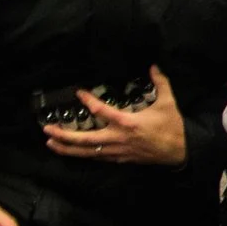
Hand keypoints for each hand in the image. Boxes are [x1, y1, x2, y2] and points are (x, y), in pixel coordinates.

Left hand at [44, 66, 186, 165]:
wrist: (180, 151)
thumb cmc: (172, 127)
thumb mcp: (168, 102)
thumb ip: (160, 83)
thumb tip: (154, 66)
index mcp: (127, 123)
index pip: (100, 111)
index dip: (87, 100)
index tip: (78, 92)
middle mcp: (117, 138)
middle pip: (84, 139)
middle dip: (63, 135)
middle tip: (47, 130)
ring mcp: (116, 151)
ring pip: (86, 152)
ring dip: (67, 148)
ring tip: (51, 143)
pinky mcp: (120, 159)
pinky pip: (97, 158)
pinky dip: (83, 154)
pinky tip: (74, 151)